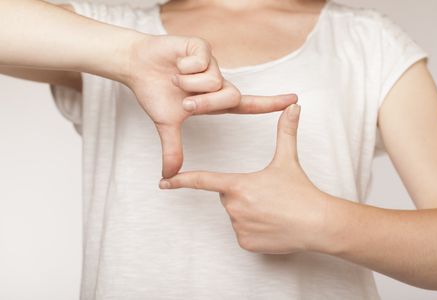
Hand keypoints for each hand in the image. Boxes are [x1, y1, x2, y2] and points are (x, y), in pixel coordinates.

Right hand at [123, 34, 297, 177]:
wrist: (137, 66)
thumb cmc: (156, 92)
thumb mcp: (167, 124)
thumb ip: (173, 148)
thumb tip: (168, 176)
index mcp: (215, 100)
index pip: (248, 104)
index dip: (271, 104)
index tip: (294, 101)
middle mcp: (218, 81)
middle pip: (230, 97)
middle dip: (204, 104)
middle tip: (185, 103)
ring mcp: (212, 64)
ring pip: (215, 80)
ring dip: (190, 85)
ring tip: (176, 78)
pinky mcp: (202, 47)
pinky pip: (201, 62)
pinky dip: (183, 67)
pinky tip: (176, 63)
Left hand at [159, 104, 332, 253]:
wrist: (318, 224)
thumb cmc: (300, 192)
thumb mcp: (288, 160)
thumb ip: (286, 132)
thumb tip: (294, 107)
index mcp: (239, 185)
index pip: (204, 181)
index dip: (181, 180)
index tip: (163, 182)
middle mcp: (234, 207)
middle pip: (227, 196)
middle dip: (241, 193)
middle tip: (266, 194)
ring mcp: (239, 227)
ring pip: (236, 215)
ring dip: (249, 212)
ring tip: (272, 210)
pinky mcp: (246, 243)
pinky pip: (243, 233)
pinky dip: (254, 229)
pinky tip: (272, 225)